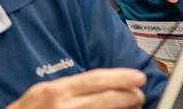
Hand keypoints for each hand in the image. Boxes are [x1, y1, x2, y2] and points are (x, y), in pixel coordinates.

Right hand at [5, 68, 146, 108]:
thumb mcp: (41, 95)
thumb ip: (67, 89)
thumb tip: (98, 86)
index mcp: (54, 91)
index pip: (95, 80)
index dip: (120, 78)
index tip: (137, 77)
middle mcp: (61, 106)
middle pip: (103, 99)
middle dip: (127, 96)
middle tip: (141, 93)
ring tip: (135, 105)